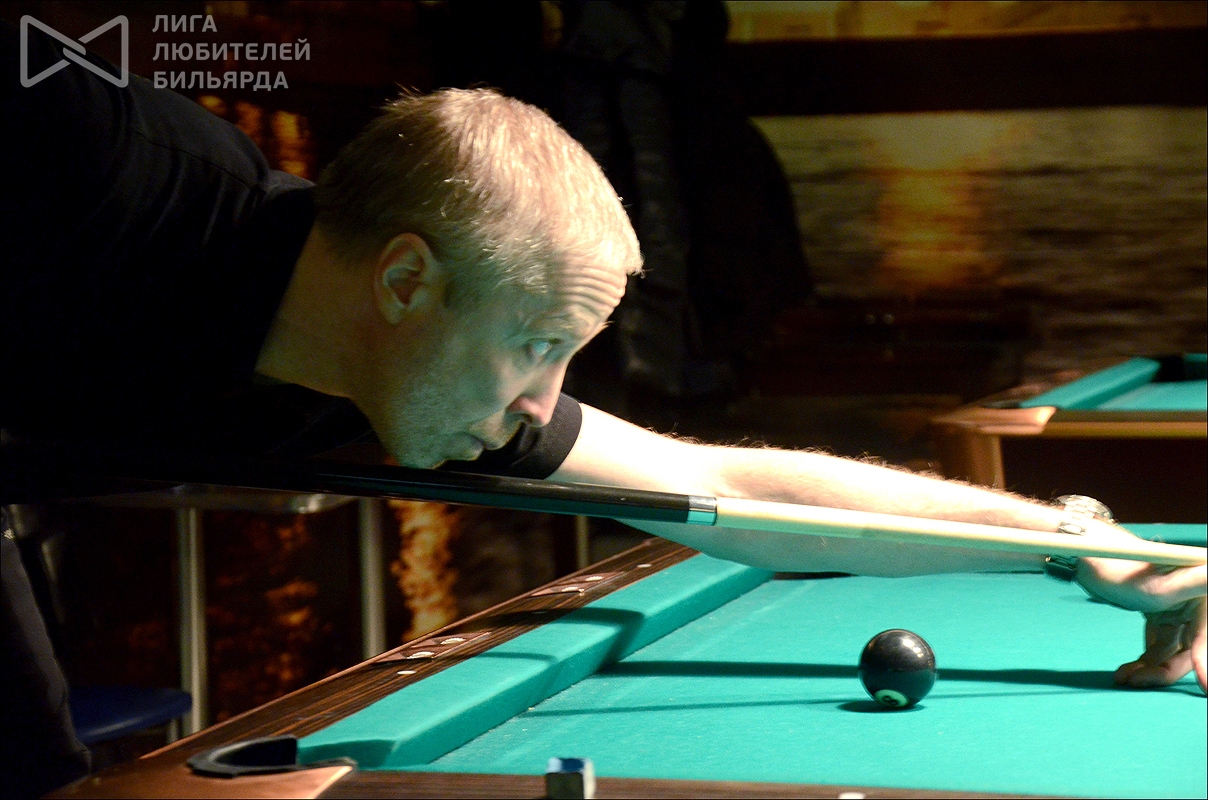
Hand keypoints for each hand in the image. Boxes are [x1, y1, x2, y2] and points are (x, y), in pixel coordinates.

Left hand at [1074, 523, 1206, 691]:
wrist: (1084, 554)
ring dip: (1149, 668)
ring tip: (1124, 678)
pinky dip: (1144, 660)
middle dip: (1164, 669)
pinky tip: (1126, 672)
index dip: (1205, 662)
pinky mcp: (1159, 613)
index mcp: (1200, 589)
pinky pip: (1157, 645)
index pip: (1204, 635)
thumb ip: (1196, 585)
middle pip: (1190, 648)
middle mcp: (1194, 599)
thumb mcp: (1158, 586)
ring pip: (1171, 650)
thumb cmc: (1118, 565)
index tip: (1206, 687)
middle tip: (1138, 682)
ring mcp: (1176, 608)